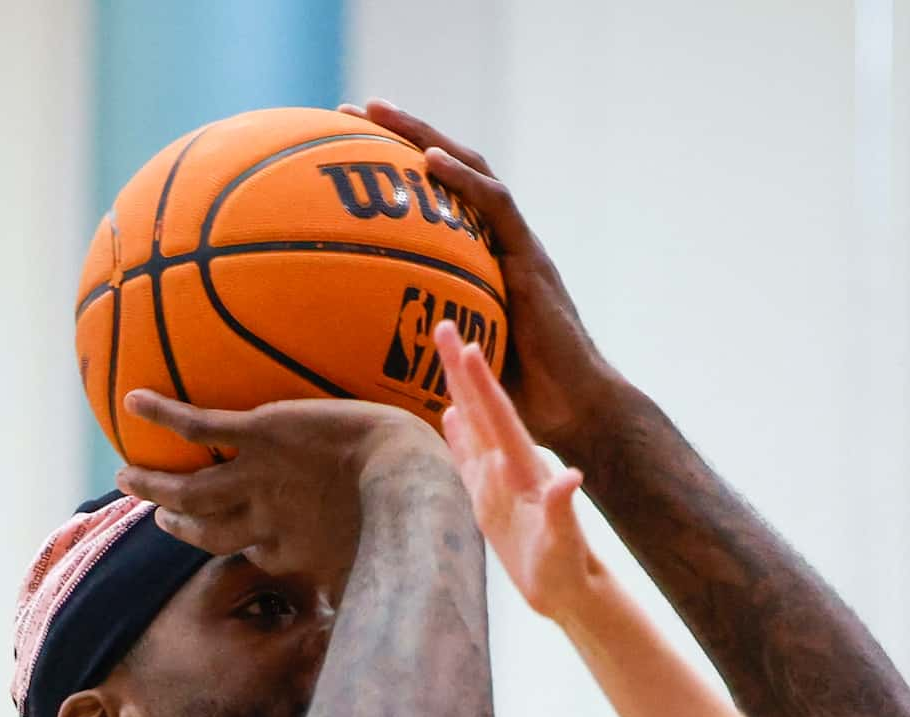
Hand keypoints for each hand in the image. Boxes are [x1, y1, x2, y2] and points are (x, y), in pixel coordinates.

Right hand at [111, 392, 452, 579]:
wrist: (406, 475)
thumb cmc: (408, 524)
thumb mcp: (381, 575)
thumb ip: (366, 597)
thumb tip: (376, 635)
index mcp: (292, 552)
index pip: (244, 551)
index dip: (222, 545)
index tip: (204, 535)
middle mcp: (265, 520)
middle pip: (205, 526)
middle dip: (176, 521)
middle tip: (153, 511)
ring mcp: (258, 479)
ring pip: (188, 488)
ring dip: (153, 483)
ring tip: (125, 475)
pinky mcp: (260, 436)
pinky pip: (198, 427)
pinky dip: (162, 416)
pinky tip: (132, 403)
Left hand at [343, 100, 622, 455]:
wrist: (573, 413)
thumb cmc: (511, 403)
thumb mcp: (445, 368)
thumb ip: (405, 348)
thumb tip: (336, 356)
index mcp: (479, 262)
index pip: (436, 201)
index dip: (391, 172)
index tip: (342, 149)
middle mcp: (498, 244)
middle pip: (449, 171)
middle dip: (400, 134)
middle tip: (349, 110)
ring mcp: (518, 246)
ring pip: (472, 172)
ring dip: (425, 137)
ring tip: (379, 113)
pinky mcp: (533, 258)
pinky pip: (497, 206)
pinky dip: (464, 180)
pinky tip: (430, 160)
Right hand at [434, 320, 603, 623]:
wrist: (571, 592)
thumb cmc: (567, 573)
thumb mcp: (564, 545)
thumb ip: (562, 511)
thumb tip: (569, 478)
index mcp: (525, 471)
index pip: (501, 418)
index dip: (482, 383)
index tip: (469, 342)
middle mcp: (511, 467)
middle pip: (482, 408)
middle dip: (463, 368)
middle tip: (446, 323)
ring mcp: (500, 480)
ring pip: (474, 424)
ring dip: (459, 389)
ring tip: (445, 350)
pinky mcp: (491, 499)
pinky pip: (469, 458)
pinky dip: (458, 434)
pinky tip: (448, 413)